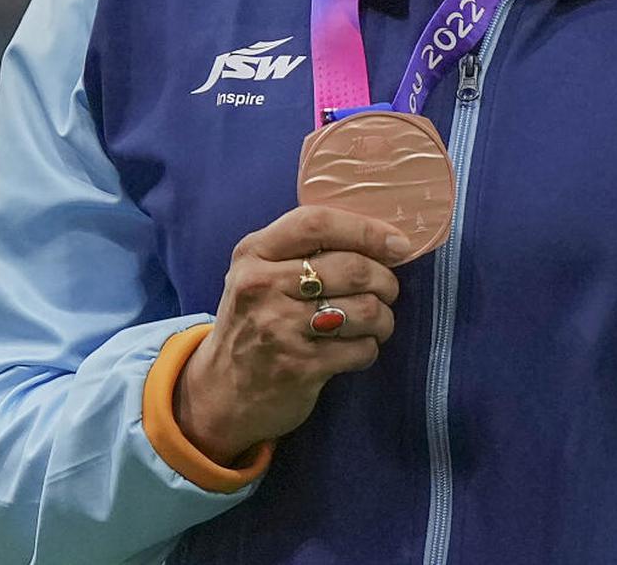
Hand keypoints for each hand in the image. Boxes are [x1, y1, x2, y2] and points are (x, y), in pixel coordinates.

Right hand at [173, 205, 408, 462]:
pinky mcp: (299, 368)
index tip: (396, 243)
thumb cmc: (254, 321)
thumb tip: (383, 238)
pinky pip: (360, 349)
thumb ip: (303, 249)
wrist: (220, 393)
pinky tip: (357, 347)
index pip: (316, 223)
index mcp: (254, 252)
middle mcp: (263, 286)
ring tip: (376, 322)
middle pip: (351, 267)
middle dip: (385, 279)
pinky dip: (370, 348)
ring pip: (364, 309)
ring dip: (383, 317)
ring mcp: (280, 329)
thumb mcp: (260, 273)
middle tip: (388, 290)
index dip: (365, 229)